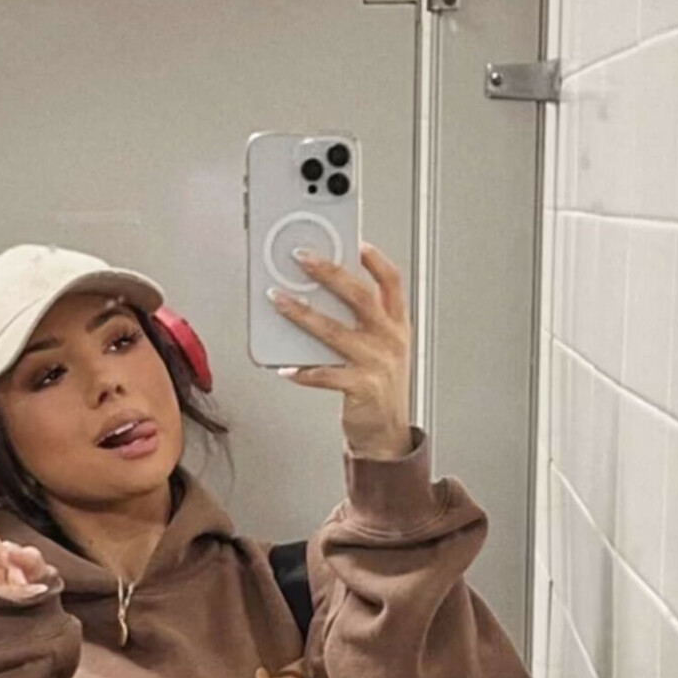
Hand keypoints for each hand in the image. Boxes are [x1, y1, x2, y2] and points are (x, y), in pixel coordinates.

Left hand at [269, 242, 412, 457]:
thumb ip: (362, 322)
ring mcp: (376, 364)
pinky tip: (286, 367)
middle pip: (359, 297)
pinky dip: (303, 371)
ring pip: (335, 331)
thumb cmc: (379, 388)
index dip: (376, 261)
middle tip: (302, 258)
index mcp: (397, 326)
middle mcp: (389, 341)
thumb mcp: (381, 348)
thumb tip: (320, 294)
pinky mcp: (361, 388)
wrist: (386, 434)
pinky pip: (326, 374)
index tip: (358, 243)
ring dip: (303, 314)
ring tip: (280, 300)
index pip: (392, 284)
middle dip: (329, 273)